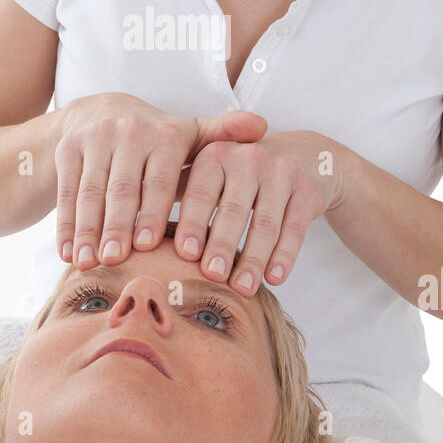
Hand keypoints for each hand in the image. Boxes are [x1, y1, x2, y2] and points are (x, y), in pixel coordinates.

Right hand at [53, 92, 267, 269]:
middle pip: (122, 188)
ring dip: (87, 230)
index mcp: (165, 134)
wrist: (99, 112)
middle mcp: (128, 132)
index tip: (147, 245)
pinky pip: (66, 192)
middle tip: (116, 260)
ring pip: (90, 192)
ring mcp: (93, 140)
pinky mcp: (67, 150)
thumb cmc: (157, 138)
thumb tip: (262, 126)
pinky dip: (66, 225)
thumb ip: (224, 136)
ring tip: (88, 262)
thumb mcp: (190, 134)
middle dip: (116, 225)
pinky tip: (67, 253)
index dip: (152, 212)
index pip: (160, 179)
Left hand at [173, 130, 348, 295]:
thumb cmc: (243, 175)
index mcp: (216, 154)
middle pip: (232, 210)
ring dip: (253, 258)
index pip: (199, 193)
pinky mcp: (308, 189)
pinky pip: (294, 227)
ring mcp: (281, 172)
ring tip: (242, 288)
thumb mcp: (212, 175)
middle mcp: (248, 158)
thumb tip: (134, 232)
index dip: (191, 224)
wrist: (306, 158)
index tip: (181, 255)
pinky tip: (275, 279)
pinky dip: (285, 255)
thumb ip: (179, 194)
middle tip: (211, 276)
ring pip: (265, 222)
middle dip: (221, 245)